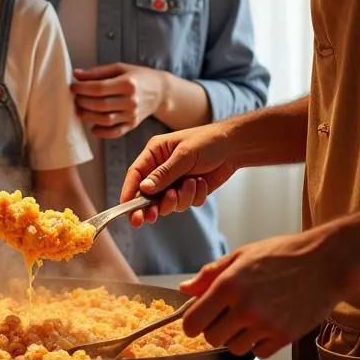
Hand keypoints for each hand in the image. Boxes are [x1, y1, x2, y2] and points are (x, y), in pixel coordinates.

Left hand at [71, 63, 164, 137]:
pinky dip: (102, 132)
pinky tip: (93, 127)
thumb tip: (76, 74)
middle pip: (101, 105)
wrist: (160, 92)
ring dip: (88, 116)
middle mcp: (131, 100)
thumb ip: (97, 72)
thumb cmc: (138, 77)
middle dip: (83, 102)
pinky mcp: (133, 125)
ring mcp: (132, 115)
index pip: (99, 88)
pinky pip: (115, 132)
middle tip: (75, 98)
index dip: (83, 89)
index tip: (73, 87)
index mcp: (128, 83)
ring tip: (80, 110)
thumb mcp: (120, 68)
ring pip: (106, 120)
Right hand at [118, 123, 233, 225]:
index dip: (128, 192)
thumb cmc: (208, 142)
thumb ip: (164, 174)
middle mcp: (161, 169)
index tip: (126, 208)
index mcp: (155, 153)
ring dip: (180, 199)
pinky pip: (185, 204)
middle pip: (147, 195)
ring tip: (192, 183)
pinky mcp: (188, 191)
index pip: (135, 174)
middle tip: (148, 218)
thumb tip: (144, 189)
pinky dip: (194, 197)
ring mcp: (174, 182)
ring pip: (167, 203)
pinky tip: (202, 182)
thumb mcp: (184, 155)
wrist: (234, 147)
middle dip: (150, 207)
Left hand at [180, 226, 358, 358]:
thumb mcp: (241, 255)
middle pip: (210, 338)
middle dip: (214, 328)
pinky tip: (267, 323)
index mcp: (229, 285)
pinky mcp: (284, 338)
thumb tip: (185, 289)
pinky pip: (257, 352)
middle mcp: (244, 308)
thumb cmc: (282, 254)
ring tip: (250, 315)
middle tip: (227, 313)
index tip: (199, 317)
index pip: (192, 322)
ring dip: (236, 336)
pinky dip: (257, 343)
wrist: (326, 264)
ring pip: (233, 348)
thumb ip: (210, 274)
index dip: (192, 321)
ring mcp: (265, 326)